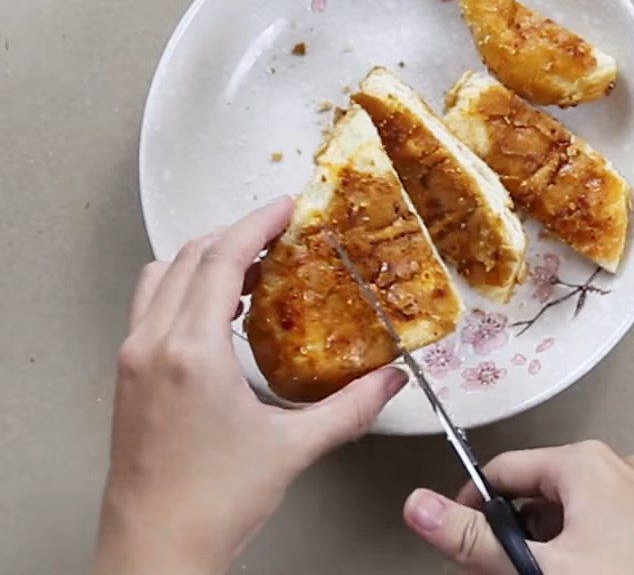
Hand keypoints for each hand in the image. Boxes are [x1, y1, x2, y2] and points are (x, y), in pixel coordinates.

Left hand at [92, 197, 406, 574]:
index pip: (220, 259)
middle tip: (275, 233)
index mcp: (191, 353)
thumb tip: (390, 381)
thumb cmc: (209, 505)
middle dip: (235, 234)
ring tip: (250, 266)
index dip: (255, 224)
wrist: (153, 553)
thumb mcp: (293, 449)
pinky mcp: (128, 373)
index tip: (282, 208)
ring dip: (205, 258)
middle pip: (189, 256)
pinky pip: (153, 304)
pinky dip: (185, 286)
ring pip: (164, 275)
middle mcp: (153, 345)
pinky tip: (219, 310)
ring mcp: (133, 358)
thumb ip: (351, 409)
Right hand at [404, 441, 633, 573]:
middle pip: (538, 493)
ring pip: (574, 513)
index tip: (463, 542)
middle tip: (507, 572)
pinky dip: (587, 550)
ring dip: (551, 546)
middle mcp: (615, 466)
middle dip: (516, 535)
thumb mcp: (545, 568)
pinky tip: (589, 574)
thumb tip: (417, 507)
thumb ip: (477, 540)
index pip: (502, 471)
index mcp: (582, 462)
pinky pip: (608, 526)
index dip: (475, 507)